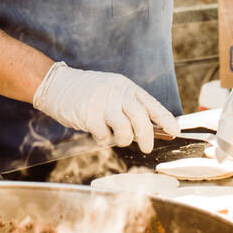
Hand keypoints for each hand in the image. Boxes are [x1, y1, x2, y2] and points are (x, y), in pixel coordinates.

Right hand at [32, 62, 178, 153]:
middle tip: (147, 148)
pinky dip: (103, 140)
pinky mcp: (88, 115)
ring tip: (115, 137)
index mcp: (125, 87)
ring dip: (123, 140)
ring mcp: (102, 103)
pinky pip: (104, 136)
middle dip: (147, 136)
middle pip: (140, 117)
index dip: (166, 119)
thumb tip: (146, 131)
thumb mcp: (112, 91)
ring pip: (125, 130)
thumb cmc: (87, 92)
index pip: (151, 104)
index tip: (175, 131)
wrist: (57, 84)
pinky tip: (97, 133)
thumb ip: (128, 107)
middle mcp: (116, 93)